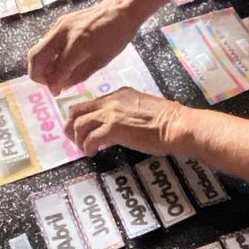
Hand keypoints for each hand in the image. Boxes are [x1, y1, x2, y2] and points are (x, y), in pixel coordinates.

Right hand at [28, 0, 132, 93]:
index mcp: (76, 45)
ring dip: (41, 65)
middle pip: (35, 57)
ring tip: (54, 75)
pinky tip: (59, 62)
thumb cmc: (116, 36)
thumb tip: (61, 86)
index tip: (56, 92)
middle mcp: (62, 34)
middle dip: (37, 75)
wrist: (119, 9)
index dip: (53, 85)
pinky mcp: (60, 22)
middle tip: (48, 84)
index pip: (56, 70)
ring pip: (38, 49)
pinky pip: (46, 42)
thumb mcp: (101, 61)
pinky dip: (47, 55)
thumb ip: (79, 75)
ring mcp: (59, 26)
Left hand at [64, 88, 187, 157]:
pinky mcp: (112, 129)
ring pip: (79, 124)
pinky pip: (89, 139)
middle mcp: (111, 101)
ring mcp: (110, 114)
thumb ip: (128, 112)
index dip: (83, 117)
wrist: (177, 125)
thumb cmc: (168, 120)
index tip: (83, 129)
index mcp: (119, 94)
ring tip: (85, 149)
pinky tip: (92, 154)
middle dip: (72, 126)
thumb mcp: (143, 108)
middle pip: (78, 111)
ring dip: (78, 139)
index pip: (91, 103)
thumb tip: (121, 125)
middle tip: (75, 140)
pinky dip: (87, 148)